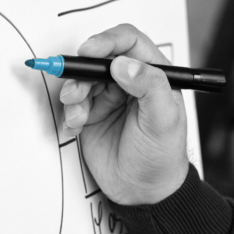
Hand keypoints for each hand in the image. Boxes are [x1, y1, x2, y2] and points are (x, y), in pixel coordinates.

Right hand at [59, 24, 188, 205]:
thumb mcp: (164, 121)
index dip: (107, 41)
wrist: (143, 193)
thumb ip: (150, 87)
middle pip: (98, 59)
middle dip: (82, 72)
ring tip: (78, 116)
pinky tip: (77, 127)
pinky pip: (73, 103)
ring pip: (82, 80)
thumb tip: (123, 64)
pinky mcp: (92, 113)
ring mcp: (109, 97)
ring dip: (74, 95)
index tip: (90, 51)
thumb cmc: (162, 157)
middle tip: (75, 90)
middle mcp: (129, 81)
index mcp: (153, 74)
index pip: (128, 42)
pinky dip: (70, 112)